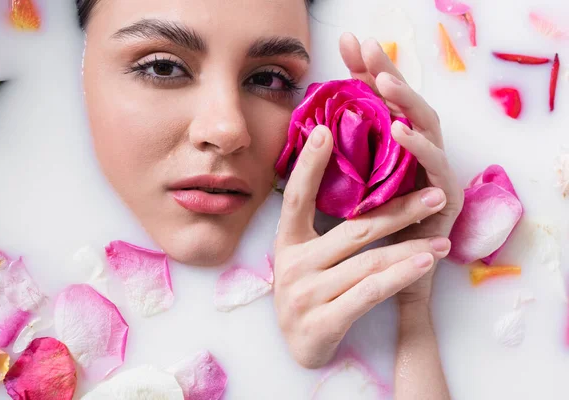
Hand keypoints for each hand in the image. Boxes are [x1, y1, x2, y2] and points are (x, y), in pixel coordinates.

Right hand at [274, 124, 452, 368]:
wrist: (301, 348)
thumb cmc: (310, 292)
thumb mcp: (306, 256)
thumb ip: (324, 227)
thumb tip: (354, 179)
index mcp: (287, 243)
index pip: (296, 198)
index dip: (309, 165)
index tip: (323, 130)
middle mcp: (292, 265)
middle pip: (353, 230)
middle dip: (399, 210)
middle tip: (435, 194)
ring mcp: (305, 294)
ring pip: (369, 262)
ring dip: (411, 247)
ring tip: (443, 238)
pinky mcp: (322, 322)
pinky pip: (370, 293)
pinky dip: (400, 276)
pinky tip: (426, 265)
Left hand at [339, 33, 463, 305]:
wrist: (385, 287)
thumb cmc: (364, 240)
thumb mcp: (344, 195)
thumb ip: (336, 164)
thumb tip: (309, 132)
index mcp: (390, 150)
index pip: (379, 103)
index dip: (365, 73)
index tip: (347, 46)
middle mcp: (415, 156)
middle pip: (404, 104)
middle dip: (385, 71)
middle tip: (365, 45)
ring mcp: (433, 173)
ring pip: (426, 125)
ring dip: (404, 101)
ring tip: (382, 81)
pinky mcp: (445, 197)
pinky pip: (436, 166)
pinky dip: (420, 146)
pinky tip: (401, 130)